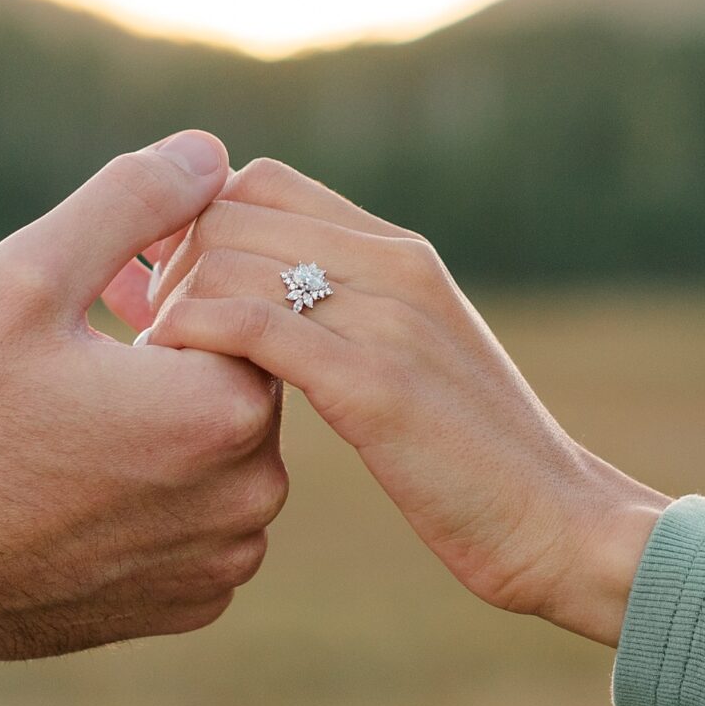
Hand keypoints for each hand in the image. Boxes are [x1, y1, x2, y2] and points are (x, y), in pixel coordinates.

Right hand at [0, 132, 286, 705]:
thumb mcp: (25, 278)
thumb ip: (130, 203)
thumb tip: (212, 154)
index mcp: (225, 409)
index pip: (243, 305)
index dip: (176, 280)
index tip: (110, 283)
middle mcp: (248, 497)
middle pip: (239, 376)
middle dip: (176, 342)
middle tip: (94, 321)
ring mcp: (221, 563)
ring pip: (221, 448)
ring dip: (167, 413)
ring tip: (76, 396)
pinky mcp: (187, 605)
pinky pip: (200, 517)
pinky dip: (156, 486)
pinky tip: (76, 471)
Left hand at [140, 160, 666, 646]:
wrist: (562, 524)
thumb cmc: (470, 464)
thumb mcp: (408, 365)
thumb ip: (340, 321)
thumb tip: (247, 302)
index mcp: (400, 252)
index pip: (265, 181)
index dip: (196, 219)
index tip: (158, 280)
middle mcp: (393, 264)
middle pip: (232, 210)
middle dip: (168, 261)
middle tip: (141, 328)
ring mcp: (387, 319)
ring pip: (230, 259)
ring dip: (169, 304)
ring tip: (150, 363)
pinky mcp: (376, 384)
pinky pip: (253, 327)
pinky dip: (192, 340)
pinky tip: (168, 377)